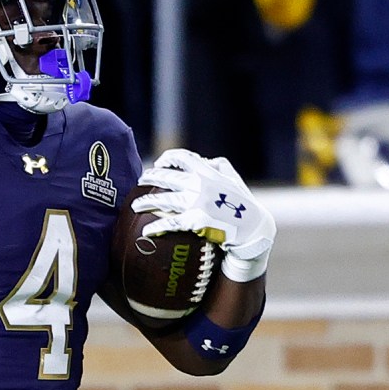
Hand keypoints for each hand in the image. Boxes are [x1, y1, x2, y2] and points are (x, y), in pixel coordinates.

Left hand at [140, 149, 274, 280]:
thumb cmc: (242, 203)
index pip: (183, 158)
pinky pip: (171, 223)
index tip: (159, 163)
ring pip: (164, 199)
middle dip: (150, 177)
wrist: (253, 228)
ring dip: (146, 202)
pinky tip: (146, 231)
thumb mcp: (233, 178)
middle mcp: (201, 184)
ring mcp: (197, 202)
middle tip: (140, 181)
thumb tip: (202, 161)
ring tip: (135, 206)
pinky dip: (157, 227)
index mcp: (209, 172)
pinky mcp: (196, 221)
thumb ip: (218, 166)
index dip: (167, 158)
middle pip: (167, 178)